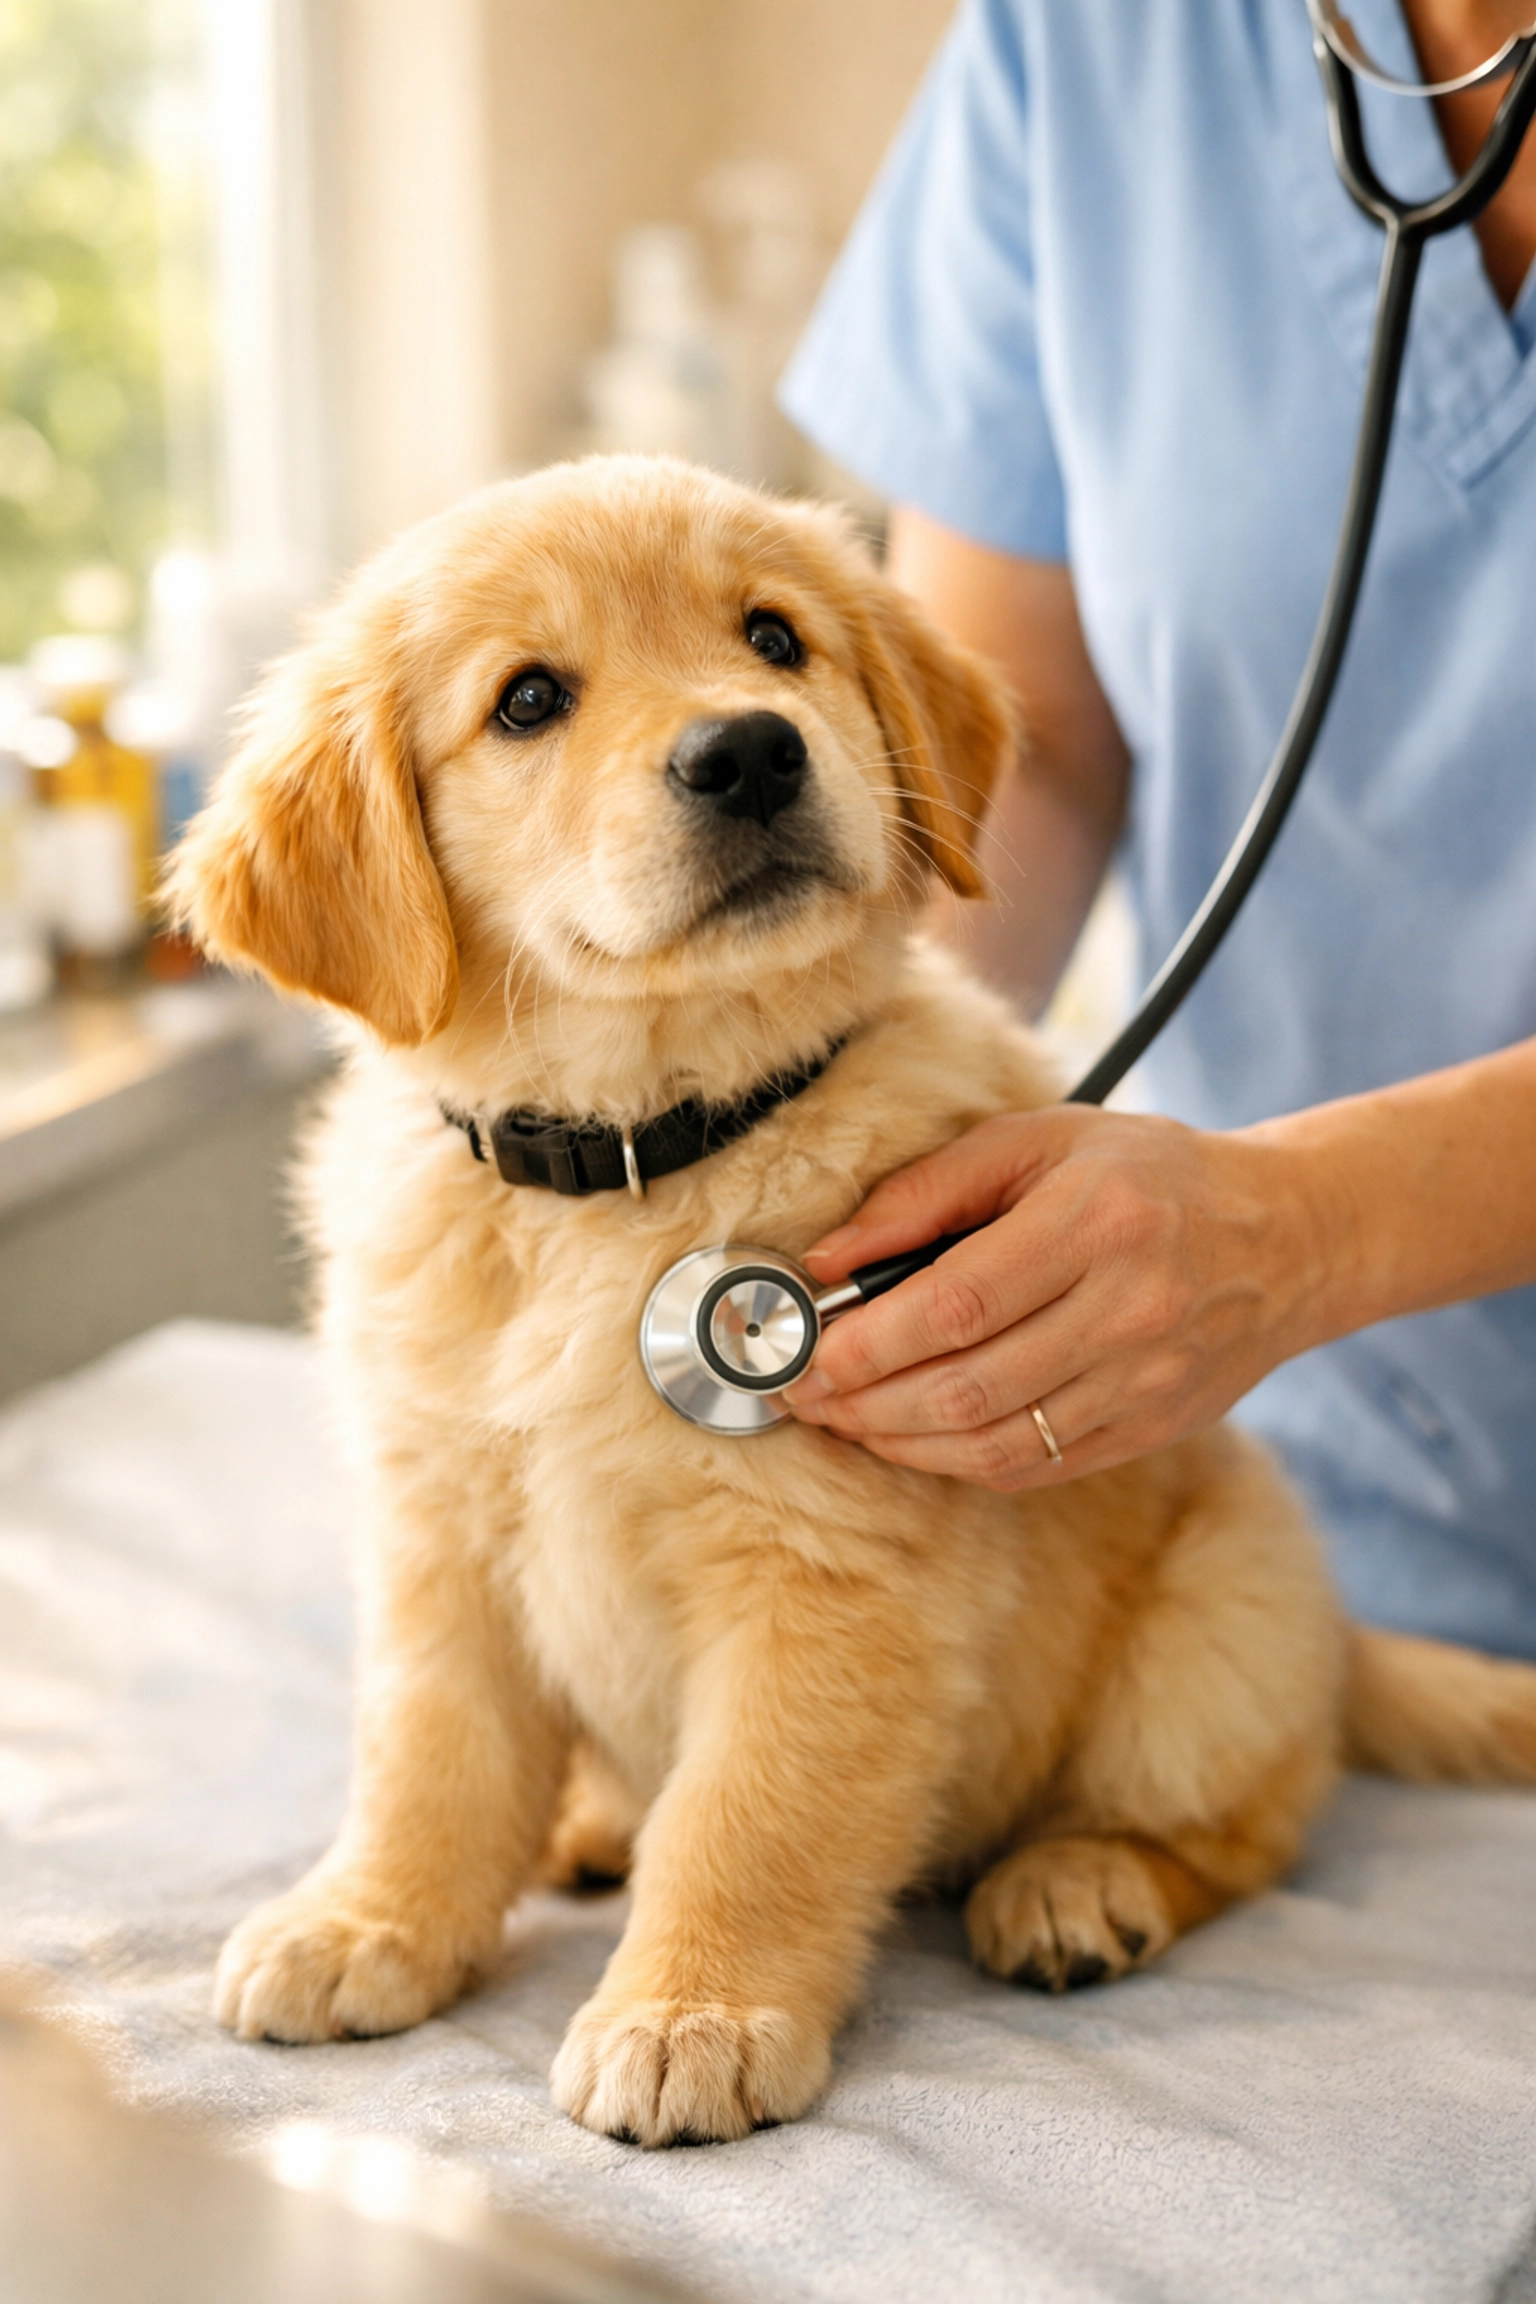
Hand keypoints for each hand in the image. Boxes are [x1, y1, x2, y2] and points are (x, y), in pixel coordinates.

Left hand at [783, 1107, 1334, 1487]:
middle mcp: (1129, 1308)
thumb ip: (927, 1192)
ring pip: (995, 1442)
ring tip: (843, 1419)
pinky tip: (910, 1438)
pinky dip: (957, 1461)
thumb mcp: (1039, 1141)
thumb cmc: (1143, 1175)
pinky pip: (1034, 1465)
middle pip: (968, 1385)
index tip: (804, 1349)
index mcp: (1096, 1221)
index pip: (958, 1302)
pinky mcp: (1150, 1428)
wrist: (1284, 1238)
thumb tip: (828, 1257)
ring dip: (899, 1442)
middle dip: (865, 1401)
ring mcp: (1146, 1381)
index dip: (868, 1340)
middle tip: (803, 1393)